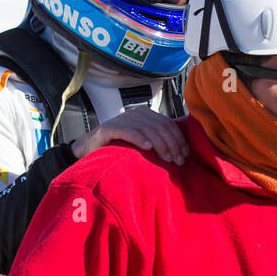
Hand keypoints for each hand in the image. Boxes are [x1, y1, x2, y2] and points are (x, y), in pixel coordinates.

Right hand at [72, 107, 188, 164]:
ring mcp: (122, 120)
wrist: (90, 150)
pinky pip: (128, 131)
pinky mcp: (109, 128)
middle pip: (160, 126)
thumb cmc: (120, 148)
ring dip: (161, 145)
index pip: (168, 124)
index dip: (179, 139)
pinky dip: (139, 139)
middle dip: (173, 144)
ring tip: (167, 159)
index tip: (186, 155)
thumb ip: (159, 141)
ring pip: (147, 129)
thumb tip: (182, 151)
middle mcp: (135, 114)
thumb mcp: (143, 142)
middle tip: (178, 161)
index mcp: (146, 115)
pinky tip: (148, 148)